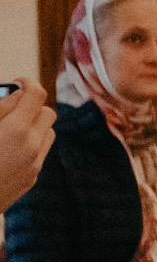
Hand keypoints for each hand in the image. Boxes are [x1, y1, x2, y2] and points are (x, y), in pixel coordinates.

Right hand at [0, 80, 56, 211]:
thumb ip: (2, 107)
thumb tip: (20, 94)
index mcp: (16, 130)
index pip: (37, 95)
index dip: (27, 83)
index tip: (18, 83)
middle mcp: (31, 147)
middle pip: (47, 113)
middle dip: (32, 106)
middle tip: (12, 105)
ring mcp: (34, 165)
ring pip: (48, 133)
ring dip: (34, 125)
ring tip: (10, 126)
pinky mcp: (31, 178)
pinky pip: (40, 153)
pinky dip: (30, 143)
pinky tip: (8, 147)